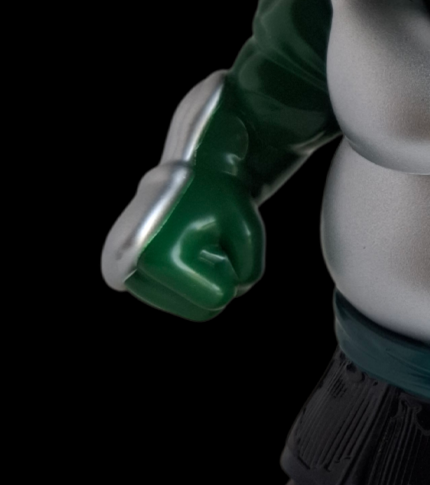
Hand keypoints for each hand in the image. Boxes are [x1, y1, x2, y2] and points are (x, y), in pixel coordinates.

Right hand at [124, 170, 263, 321]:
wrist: (185, 172)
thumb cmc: (218, 197)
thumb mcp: (248, 229)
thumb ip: (250, 271)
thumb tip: (232, 294)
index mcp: (159, 259)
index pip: (219, 299)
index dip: (230, 269)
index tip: (216, 237)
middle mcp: (132, 273)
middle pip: (203, 312)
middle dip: (216, 281)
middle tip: (207, 243)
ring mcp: (125, 279)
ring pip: (189, 309)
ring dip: (201, 281)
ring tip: (191, 242)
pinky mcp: (123, 280)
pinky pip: (175, 302)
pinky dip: (186, 283)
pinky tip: (179, 250)